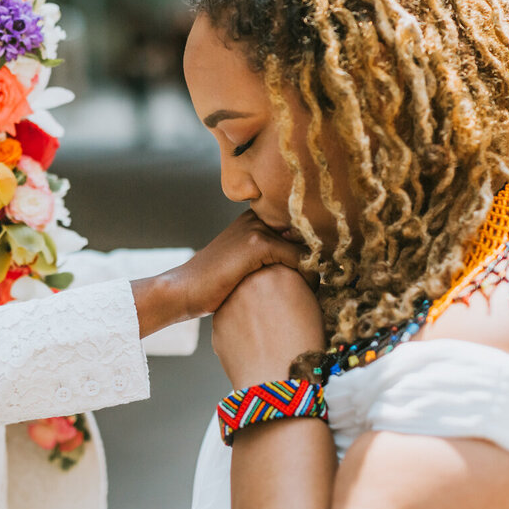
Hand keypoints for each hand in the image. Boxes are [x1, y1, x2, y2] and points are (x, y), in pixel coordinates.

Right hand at [131, 211, 306, 336]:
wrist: (183, 290)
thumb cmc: (213, 285)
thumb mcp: (243, 263)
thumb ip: (268, 257)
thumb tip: (303, 266)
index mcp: (254, 217)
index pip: (299, 225)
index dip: (314, 247)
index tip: (321, 270)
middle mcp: (257, 216)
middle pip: (307, 232)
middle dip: (319, 255)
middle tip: (325, 280)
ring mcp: (257, 227)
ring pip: (306, 245)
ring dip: (316, 267)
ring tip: (318, 289)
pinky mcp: (258, 244)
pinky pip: (299, 258)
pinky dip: (309, 276)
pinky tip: (309, 292)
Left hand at [212, 265, 324, 388]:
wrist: (275, 380)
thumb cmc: (302, 346)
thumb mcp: (312, 306)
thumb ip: (299, 285)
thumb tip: (293, 281)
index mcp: (280, 272)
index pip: (284, 264)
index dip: (290, 280)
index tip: (295, 294)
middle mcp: (252, 279)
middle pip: (259, 277)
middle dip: (267, 289)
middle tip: (278, 311)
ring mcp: (231, 298)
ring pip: (242, 295)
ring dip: (251, 305)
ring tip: (267, 329)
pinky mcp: (218, 319)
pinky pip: (232, 316)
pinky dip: (241, 324)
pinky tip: (254, 340)